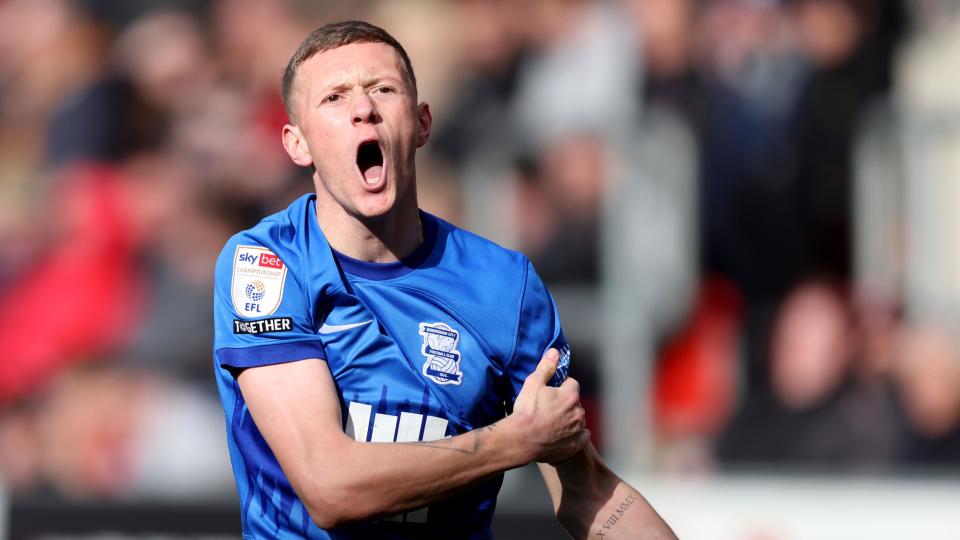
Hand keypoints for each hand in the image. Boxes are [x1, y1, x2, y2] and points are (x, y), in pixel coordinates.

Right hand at [512, 348, 588, 463]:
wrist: (521, 440)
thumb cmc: (527, 411)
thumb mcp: (533, 384)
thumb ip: (546, 367)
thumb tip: (554, 352)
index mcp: (570, 395)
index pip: (571, 383)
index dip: (560, 387)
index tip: (549, 392)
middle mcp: (579, 412)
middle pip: (575, 402)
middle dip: (565, 403)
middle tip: (547, 408)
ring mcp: (578, 430)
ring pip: (578, 419)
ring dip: (569, 419)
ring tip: (551, 423)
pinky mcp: (575, 445)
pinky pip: (581, 436)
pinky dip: (574, 435)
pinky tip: (561, 435)